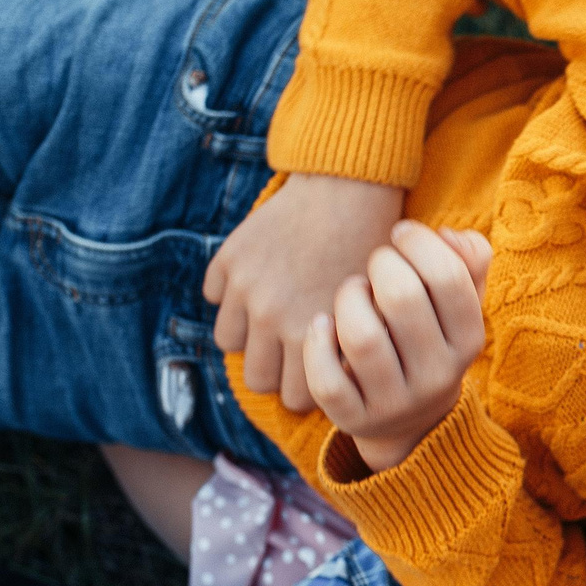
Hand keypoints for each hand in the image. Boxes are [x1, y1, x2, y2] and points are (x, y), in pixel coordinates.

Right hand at [206, 173, 407, 413]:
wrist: (349, 187)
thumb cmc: (371, 248)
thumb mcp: (372, 308)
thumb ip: (348, 348)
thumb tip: (337, 384)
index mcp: (312, 333)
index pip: (295, 398)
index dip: (309, 387)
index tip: (321, 371)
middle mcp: (271, 316)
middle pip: (257, 379)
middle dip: (275, 370)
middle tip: (294, 351)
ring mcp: (245, 287)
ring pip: (229, 342)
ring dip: (249, 335)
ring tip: (272, 319)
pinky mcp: (228, 259)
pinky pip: (213, 296)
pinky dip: (230, 294)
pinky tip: (257, 282)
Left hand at [304, 222, 492, 473]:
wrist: (413, 421)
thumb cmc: (429, 338)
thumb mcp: (458, 304)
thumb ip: (468, 261)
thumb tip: (449, 235)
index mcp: (469, 340)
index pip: (448, 277)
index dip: (419, 242)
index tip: (401, 233)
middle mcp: (438, 375)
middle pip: (402, 299)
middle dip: (380, 265)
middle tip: (374, 266)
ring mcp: (396, 402)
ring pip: (361, 338)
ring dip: (348, 299)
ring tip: (352, 293)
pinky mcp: (355, 419)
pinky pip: (327, 380)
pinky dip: (317, 345)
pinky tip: (322, 326)